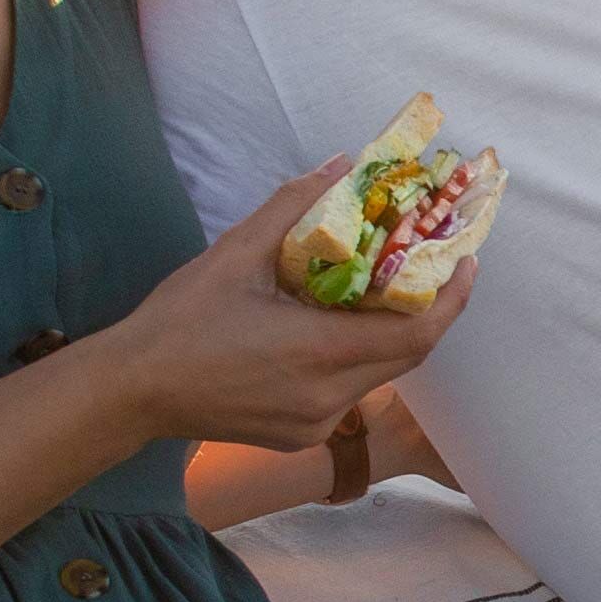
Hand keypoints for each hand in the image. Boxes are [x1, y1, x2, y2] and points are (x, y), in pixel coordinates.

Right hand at [102, 162, 470, 451]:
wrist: (134, 390)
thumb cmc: (181, 320)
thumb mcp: (235, 253)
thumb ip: (293, 207)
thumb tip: (340, 166)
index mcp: (318, 354)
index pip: (415, 334)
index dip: (451, 299)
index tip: (467, 261)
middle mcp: (328, 399)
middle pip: (405, 356)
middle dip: (427, 310)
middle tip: (434, 264)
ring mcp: (315, 424)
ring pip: (378, 375)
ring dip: (389, 333)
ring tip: (383, 288)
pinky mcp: (300, 435)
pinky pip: (348, 392)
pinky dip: (356, 356)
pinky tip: (338, 326)